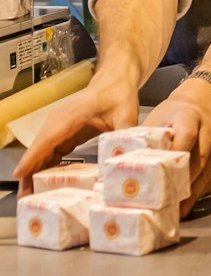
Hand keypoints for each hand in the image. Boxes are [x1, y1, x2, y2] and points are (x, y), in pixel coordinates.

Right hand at [13, 78, 139, 184]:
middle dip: (30, 172)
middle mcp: (58, 121)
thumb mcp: (126, 114)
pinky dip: (46, 166)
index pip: (47, 140)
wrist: (115, 80)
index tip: (20, 174)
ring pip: (42, 152)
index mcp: (71, 116)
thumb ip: (125, 134)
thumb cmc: (118, 93)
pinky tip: (45, 181)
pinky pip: (51, 151)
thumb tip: (126, 154)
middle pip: (39, 149)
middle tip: (26, 196)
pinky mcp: (63, 132)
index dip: (33, 158)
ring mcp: (58, 127)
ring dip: (35, 172)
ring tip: (32, 194)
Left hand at [146, 79, 210, 215]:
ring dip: (194, 192)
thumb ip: (144, 138)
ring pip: (208, 170)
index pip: (186, 137)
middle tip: (170, 204)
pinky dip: (202, 188)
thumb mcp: (155, 118)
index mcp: (188, 116)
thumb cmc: (173, 112)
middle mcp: (208, 127)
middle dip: (184, 184)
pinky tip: (190, 201)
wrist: (200, 101)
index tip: (163, 178)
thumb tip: (119, 162)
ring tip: (180, 210)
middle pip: (198, 159)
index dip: (176, 157)